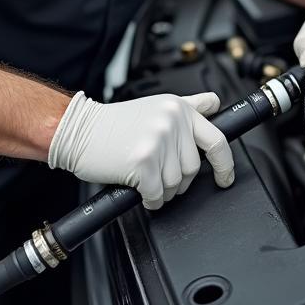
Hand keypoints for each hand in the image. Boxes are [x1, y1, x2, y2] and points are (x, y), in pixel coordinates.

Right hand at [48, 91, 234, 208]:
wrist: (78, 129)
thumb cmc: (115, 123)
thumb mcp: (157, 105)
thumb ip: (188, 106)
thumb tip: (214, 105)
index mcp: (179, 108)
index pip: (216, 139)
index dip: (225, 163)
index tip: (225, 176)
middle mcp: (172, 122)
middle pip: (193, 168)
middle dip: (180, 180)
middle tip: (161, 176)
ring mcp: (158, 142)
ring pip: (176, 183)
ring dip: (163, 190)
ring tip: (147, 179)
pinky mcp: (143, 162)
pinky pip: (158, 194)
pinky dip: (151, 199)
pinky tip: (140, 191)